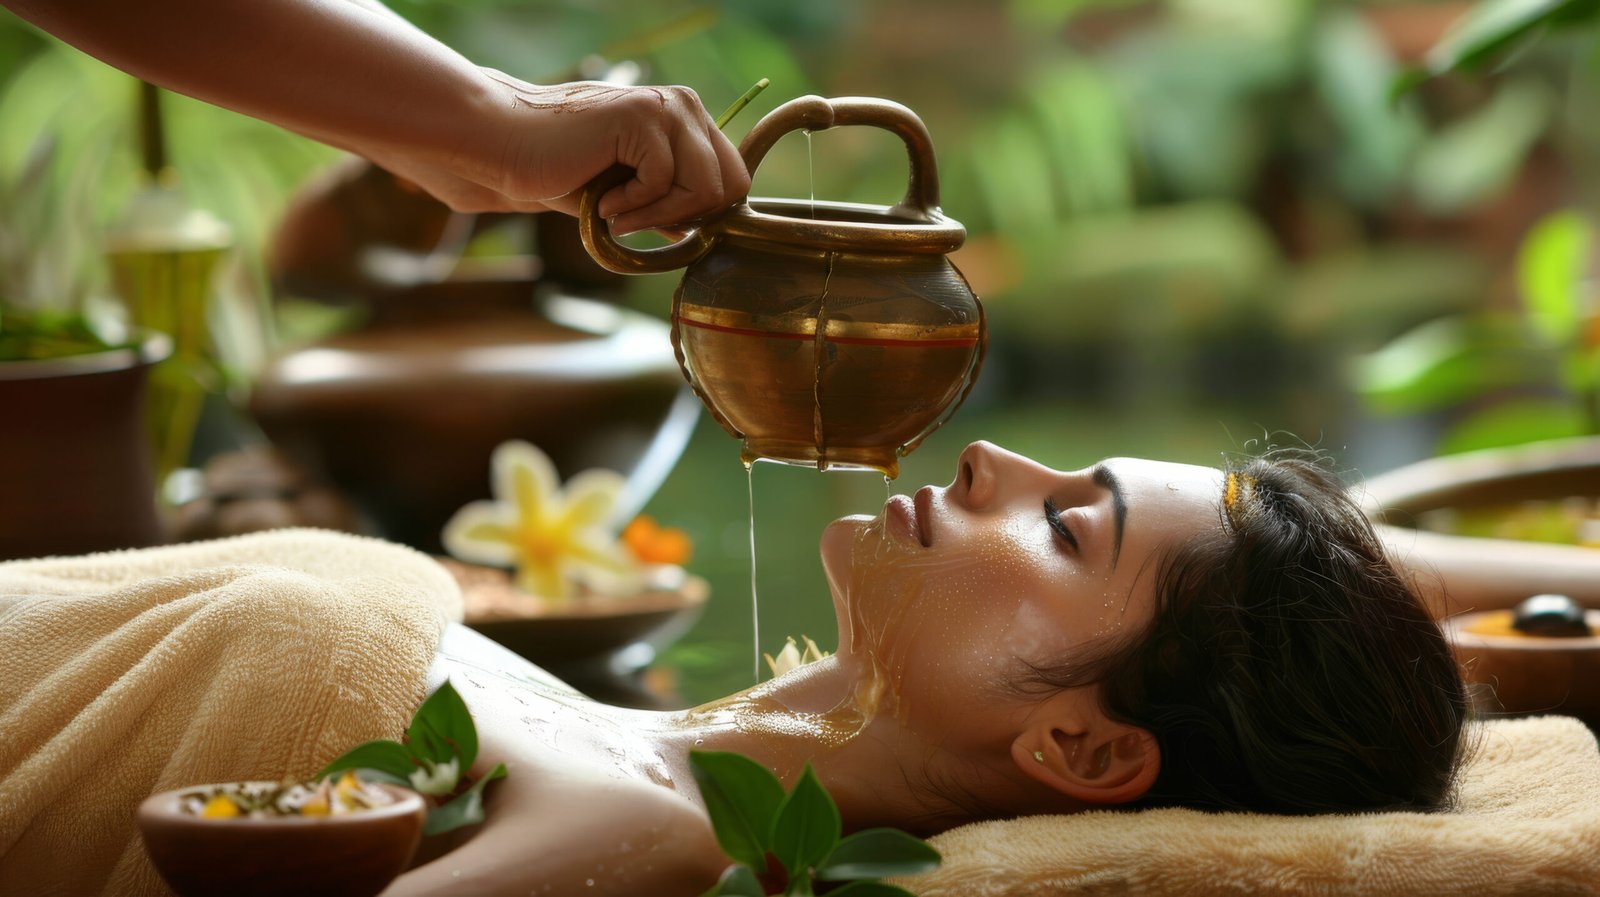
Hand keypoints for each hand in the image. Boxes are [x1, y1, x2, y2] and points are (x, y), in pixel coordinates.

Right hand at [358, 73, 750, 234]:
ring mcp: (666, 107)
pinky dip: (634, 207)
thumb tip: (708, 233)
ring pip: (706, 188)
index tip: (659, 226)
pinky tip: (600, 199)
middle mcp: (684, 106)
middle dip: (689, 218)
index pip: (734, 178)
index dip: (705, 215)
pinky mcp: (642, 117)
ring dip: (659, 215)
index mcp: (687, 120)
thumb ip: (671, 205)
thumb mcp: (630, 195)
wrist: (506, 146)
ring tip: (615, 212)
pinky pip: (667, 184)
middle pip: (732, 185)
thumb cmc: (562, 172)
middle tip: (636, 220)